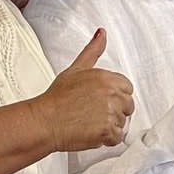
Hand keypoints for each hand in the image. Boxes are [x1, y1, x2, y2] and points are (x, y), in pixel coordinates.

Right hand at [34, 30, 134, 151]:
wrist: (45, 120)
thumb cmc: (57, 98)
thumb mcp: (76, 69)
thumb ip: (93, 51)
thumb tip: (101, 34)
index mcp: (107, 77)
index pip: (127, 88)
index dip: (115, 96)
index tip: (102, 100)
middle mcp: (112, 94)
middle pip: (128, 106)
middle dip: (115, 111)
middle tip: (94, 113)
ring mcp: (111, 113)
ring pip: (122, 123)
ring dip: (109, 125)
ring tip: (90, 122)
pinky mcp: (107, 131)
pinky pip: (117, 138)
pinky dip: (107, 139)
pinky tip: (92, 132)